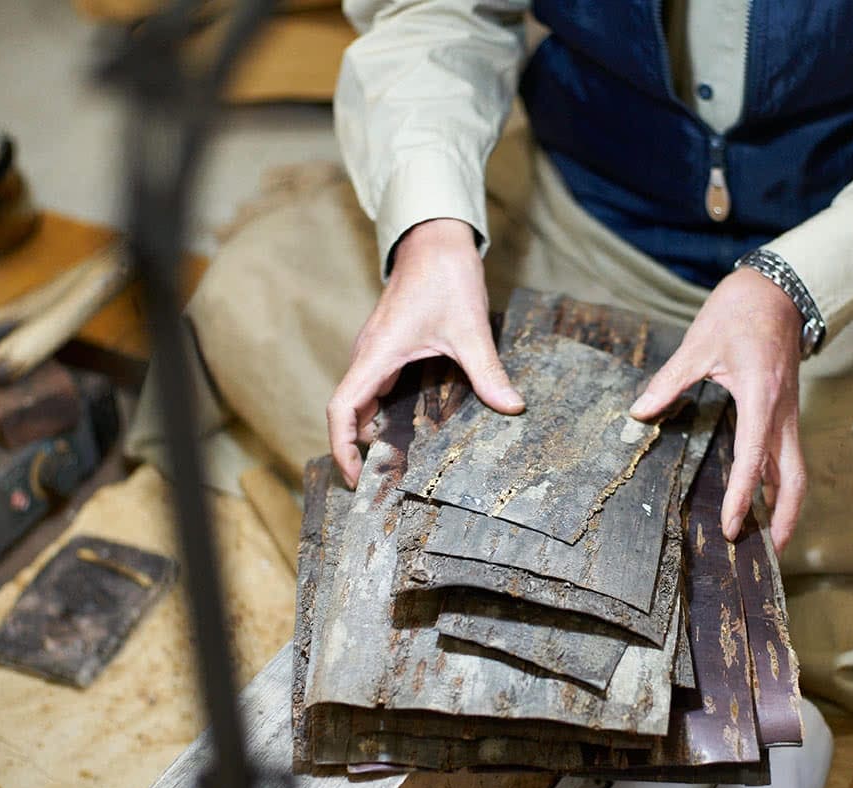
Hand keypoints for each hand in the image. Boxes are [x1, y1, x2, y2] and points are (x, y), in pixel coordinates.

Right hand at [326, 218, 523, 487]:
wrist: (436, 238)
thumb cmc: (446, 276)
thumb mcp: (470, 328)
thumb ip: (487, 372)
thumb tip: (511, 407)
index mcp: (377, 353)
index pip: (342, 407)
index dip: (341, 446)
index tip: (354, 476)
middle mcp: (368, 354)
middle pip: (348, 411)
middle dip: (357, 449)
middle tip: (381, 484)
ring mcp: (376, 350)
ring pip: (362, 399)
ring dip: (370, 431)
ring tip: (394, 466)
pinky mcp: (389, 346)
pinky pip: (377, 386)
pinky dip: (383, 411)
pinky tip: (409, 429)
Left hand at [629, 268, 805, 549]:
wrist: (777, 290)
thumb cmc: (738, 312)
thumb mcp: (699, 343)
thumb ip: (670, 381)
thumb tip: (640, 412)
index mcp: (760, 398)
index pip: (754, 460)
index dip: (742, 498)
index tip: (730, 529)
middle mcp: (781, 413)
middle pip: (794, 480)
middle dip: (783, 520)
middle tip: (768, 555)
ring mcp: (788, 414)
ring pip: (795, 472)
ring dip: (785, 507)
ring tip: (768, 540)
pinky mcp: (785, 412)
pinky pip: (787, 456)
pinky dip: (779, 484)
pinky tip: (763, 500)